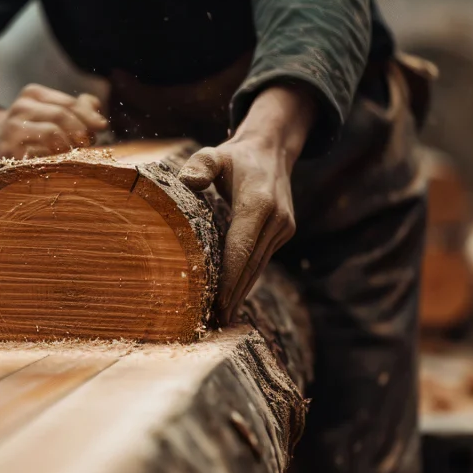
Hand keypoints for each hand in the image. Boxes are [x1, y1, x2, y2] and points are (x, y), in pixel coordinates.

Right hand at [0, 84, 108, 172]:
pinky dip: (56, 160)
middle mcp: (20, 108)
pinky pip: (41, 155)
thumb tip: (98, 114)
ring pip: (52, 134)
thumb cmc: (31, 127)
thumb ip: (77, 108)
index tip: (101, 127)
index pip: (68, 102)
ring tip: (74, 153)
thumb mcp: (50, 110)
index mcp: (33, 94)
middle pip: (61, 116)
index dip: (89, 116)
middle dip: (81, 131)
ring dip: (70, 146)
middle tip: (88, 144)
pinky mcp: (9, 153)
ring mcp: (13, 130)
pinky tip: (60, 163)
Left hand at [178, 85, 314, 325]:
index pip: (241, 249)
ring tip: (223, 318)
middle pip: (251, 265)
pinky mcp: (284, 232)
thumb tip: (188, 181)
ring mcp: (283, 228)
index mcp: (259, 204)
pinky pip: (262, 260)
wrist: (271, 150)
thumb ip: (201, 164)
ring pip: (258, 266)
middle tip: (215, 322)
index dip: (229, 279)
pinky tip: (234, 298)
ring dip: (241, 292)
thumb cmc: (236, 157)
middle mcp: (276, 219)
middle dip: (233, 295)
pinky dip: (248, 279)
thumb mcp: (215, 153)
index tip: (218, 303)